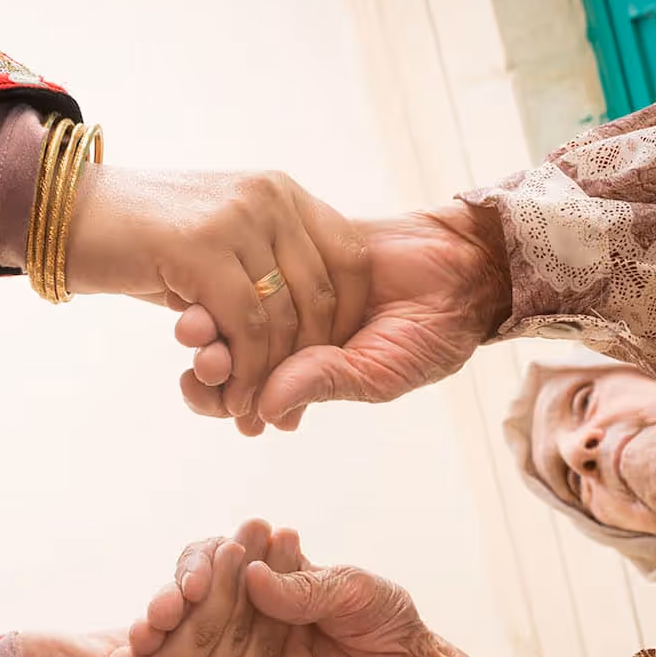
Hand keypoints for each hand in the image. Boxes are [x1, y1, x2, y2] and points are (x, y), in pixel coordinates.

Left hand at [20, 520, 313, 656]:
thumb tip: (274, 617)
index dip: (304, 634)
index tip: (302, 578)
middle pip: (264, 653)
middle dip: (277, 586)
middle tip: (285, 537)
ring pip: (232, 635)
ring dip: (247, 574)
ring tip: (255, 530)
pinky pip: (197, 627)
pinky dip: (214, 583)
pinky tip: (220, 549)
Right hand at [64, 166, 368, 423]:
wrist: (63, 214)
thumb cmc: (140, 242)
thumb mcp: (217, 249)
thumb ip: (263, 276)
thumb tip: (310, 343)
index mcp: (283, 192)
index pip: (350, 261)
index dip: (346, 323)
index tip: (321, 369)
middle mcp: (270, 196)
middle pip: (323, 296)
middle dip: (309, 363)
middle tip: (286, 409)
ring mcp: (237, 217)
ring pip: (283, 317)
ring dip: (271, 378)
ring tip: (251, 413)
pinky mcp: (200, 247)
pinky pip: (246, 325)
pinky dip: (244, 373)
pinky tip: (231, 398)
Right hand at [171, 528, 512, 656]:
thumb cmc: (384, 620)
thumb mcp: (350, 592)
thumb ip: (303, 588)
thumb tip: (251, 576)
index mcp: (273, 573)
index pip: (224, 555)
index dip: (207, 560)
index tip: (207, 570)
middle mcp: (254, 607)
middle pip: (201, 590)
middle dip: (182, 592)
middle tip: (176, 602)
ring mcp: (249, 647)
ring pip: (200, 631)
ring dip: (178, 627)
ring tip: (160, 627)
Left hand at [177, 200, 511, 432]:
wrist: (462, 271)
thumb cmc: (428, 337)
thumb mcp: (379, 373)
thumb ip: (325, 384)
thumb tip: (269, 409)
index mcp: (299, 377)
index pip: (241, 393)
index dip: (213, 395)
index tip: (197, 390)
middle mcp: (287, 339)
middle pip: (225, 353)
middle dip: (203, 358)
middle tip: (195, 360)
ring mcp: (289, 294)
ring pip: (233, 310)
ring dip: (210, 319)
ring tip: (194, 326)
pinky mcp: (297, 247)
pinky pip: (256, 264)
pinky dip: (234, 274)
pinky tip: (217, 278)